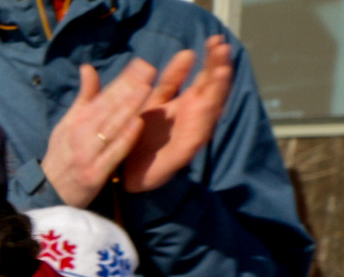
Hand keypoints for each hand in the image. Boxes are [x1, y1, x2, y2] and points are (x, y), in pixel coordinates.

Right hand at [45, 56, 162, 206]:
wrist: (48, 193)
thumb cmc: (63, 156)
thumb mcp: (67, 124)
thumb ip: (84, 97)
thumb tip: (88, 68)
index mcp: (76, 121)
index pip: (102, 96)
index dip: (122, 79)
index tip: (141, 63)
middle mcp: (80, 135)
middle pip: (108, 108)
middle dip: (128, 87)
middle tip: (148, 69)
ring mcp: (87, 154)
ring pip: (111, 127)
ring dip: (128, 107)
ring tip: (146, 88)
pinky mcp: (93, 174)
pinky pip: (112, 153)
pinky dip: (124, 138)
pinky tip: (137, 124)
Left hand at [121, 38, 233, 194]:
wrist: (121, 171)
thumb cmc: (139, 135)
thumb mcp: (153, 101)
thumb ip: (170, 80)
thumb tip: (188, 52)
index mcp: (188, 103)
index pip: (206, 76)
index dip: (212, 59)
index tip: (214, 39)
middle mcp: (194, 117)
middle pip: (213, 90)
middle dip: (220, 69)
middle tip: (223, 48)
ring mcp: (191, 134)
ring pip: (211, 110)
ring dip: (218, 92)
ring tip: (222, 71)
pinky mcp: (183, 153)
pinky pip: (197, 135)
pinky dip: (204, 121)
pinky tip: (207, 106)